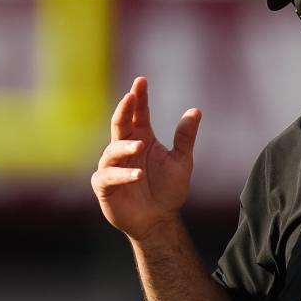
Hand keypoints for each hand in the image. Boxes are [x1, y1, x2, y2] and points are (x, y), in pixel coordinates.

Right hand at [91, 77, 201, 239]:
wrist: (160, 220)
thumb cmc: (168, 190)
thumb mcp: (182, 162)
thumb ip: (185, 137)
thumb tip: (196, 110)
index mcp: (142, 138)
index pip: (138, 113)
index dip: (139, 97)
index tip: (141, 81)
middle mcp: (125, 149)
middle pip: (120, 124)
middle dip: (124, 109)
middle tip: (130, 96)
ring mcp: (113, 166)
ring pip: (112, 150)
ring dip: (125, 146)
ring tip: (140, 145)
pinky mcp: (105, 186)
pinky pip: (108, 176)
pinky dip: (122, 174)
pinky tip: (138, 175)